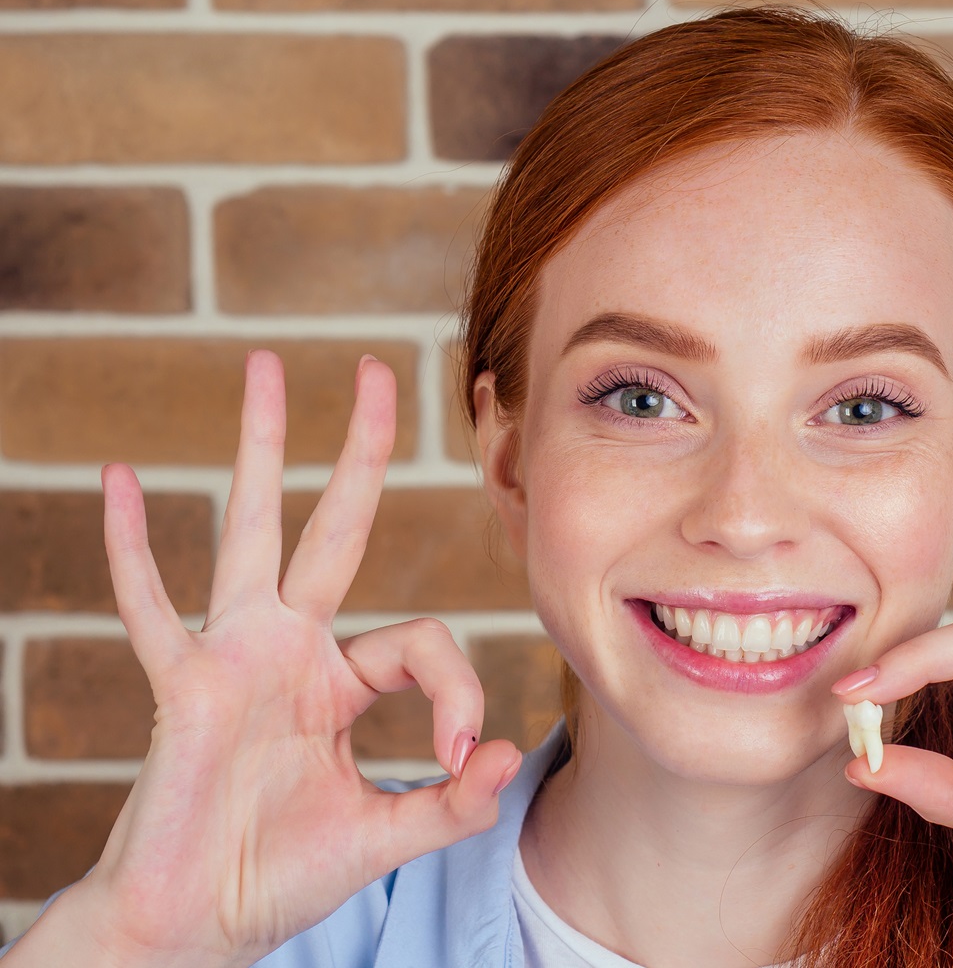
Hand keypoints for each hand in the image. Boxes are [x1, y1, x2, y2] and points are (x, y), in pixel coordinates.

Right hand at [68, 351, 520, 965]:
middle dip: (358, 452)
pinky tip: (121, 476)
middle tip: (378, 369)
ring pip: (249, 532)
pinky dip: (132, 546)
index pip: (424, 641)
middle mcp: (291, 650)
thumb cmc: (280, 876)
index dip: (459, 693)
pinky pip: (150, 606)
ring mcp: (233, 658)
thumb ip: (449, 803)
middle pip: (334, 528)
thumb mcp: (384, 836)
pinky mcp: (181, 687)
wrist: (194, 927)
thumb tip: (506, 757)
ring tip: (264, 366)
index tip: (461, 756)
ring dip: (257, 452)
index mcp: (342, 679)